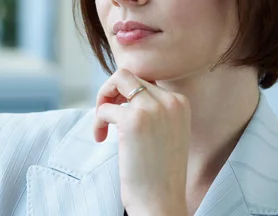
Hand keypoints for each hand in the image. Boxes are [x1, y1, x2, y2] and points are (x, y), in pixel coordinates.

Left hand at [94, 68, 190, 215]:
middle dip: (113, 90)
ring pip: (118, 79)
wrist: (161, 203)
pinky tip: (101, 138)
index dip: (127, 94)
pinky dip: (98, 121)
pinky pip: (105, 108)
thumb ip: (155, 109)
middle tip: (107, 114)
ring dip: (104, 98)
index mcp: (180, 102)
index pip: (146, 79)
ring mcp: (152, 109)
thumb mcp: (167, 131)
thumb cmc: (159, 172)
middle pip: (131, 75)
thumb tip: (125, 90)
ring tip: (102, 125)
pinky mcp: (132, 121)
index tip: (120, 113)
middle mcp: (169, 101)